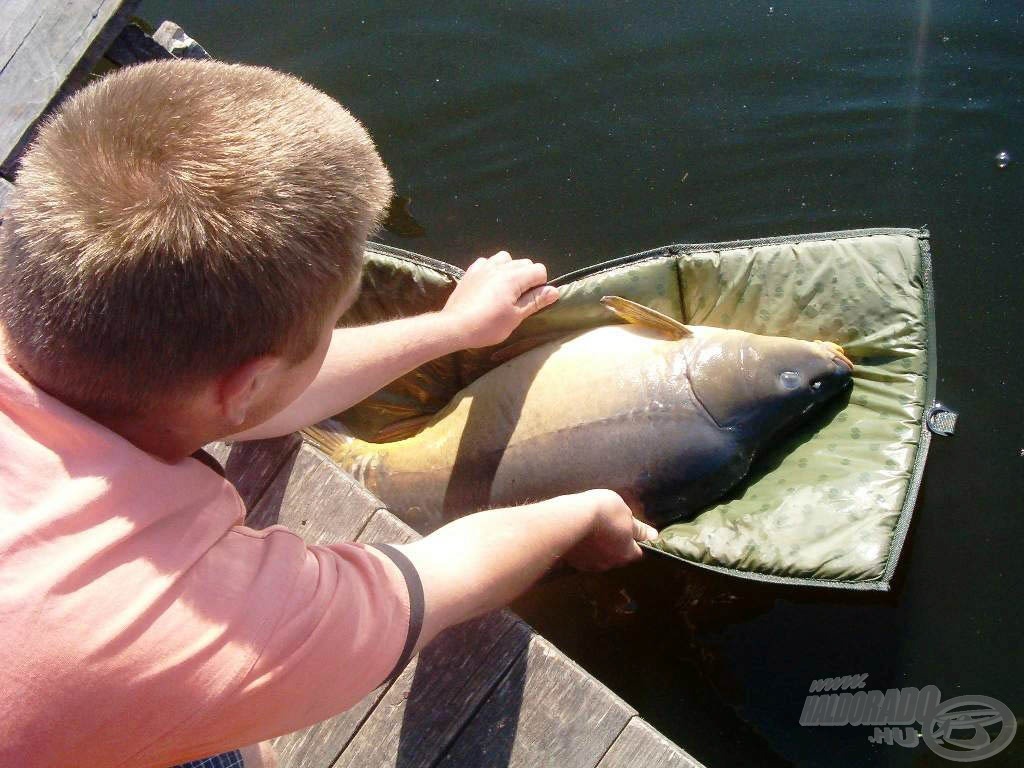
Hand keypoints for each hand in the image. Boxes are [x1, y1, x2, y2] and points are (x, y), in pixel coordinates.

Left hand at [441, 251, 559, 348]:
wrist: (455, 326)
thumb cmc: (488, 325)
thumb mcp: (516, 316)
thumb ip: (535, 301)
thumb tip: (554, 291)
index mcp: (514, 277)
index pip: (539, 270)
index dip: (540, 286)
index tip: (531, 301)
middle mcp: (500, 266)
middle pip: (524, 263)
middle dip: (527, 278)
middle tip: (519, 299)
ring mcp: (483, 267)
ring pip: (505, 259)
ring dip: (510, 270)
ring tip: (505, 290)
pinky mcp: (470, 272)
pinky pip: (486, 262)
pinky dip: (492, 270)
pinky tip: (488, 285)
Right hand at [562, 489, 658, 572]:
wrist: (572, 517)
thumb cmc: (604, 512)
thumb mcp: (626, 515)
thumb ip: (639, 529)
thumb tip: (654, 536)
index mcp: (626, 553)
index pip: (637, 551)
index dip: (634, 540)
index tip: (629, 529)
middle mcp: (610, 563)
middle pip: (617, 555)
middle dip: (615, 544)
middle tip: (609, 526)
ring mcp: (591, 564)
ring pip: (599, 557)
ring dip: (598, 547)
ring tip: (593, 529)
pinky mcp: (575, 562)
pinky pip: (583, 556)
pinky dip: (584, 549)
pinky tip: (580, 534)